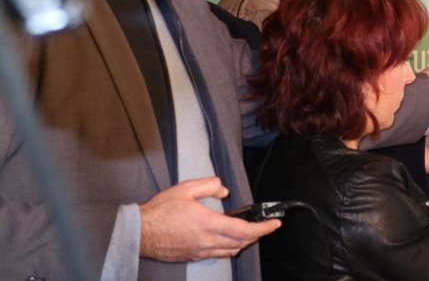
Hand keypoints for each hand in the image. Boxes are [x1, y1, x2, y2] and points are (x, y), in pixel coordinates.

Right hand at [139, 177, 279, 261]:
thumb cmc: (160, 211)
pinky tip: (227, 239)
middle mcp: (207, 241)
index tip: (275, 224)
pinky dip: (229, 247)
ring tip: (249, 232)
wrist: (139, 232)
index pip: (245, 230)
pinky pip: (217, 254)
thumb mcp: (186, 189)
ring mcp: (200, 251)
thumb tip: (224, 191)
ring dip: (243, 242)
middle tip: (265, 226)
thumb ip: (209, 185)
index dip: (264, 228)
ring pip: (231, 251)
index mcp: (209, 224)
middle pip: (242, 243)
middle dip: (257, 235)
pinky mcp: (192, 256)